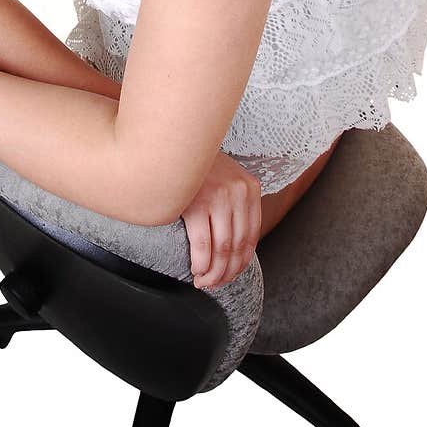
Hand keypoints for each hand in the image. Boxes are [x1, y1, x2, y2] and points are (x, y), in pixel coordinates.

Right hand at [181, 151, 261, 289]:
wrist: (175, 142)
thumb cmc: (197, 165)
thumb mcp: (226, 178)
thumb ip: (235, 204)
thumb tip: (231, 245)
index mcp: (250, 188)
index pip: (252, 237)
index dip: (241, 263)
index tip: (229, 276)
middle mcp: (239, 192)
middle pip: (238, 246)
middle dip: (227, 272)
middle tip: (214, 284)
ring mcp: (219, 197)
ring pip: (222, 249)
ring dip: (214, 273)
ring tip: (203, 281)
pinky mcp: (196, 203)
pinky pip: (202, 244)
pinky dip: (201, 263)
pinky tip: (196, 270)